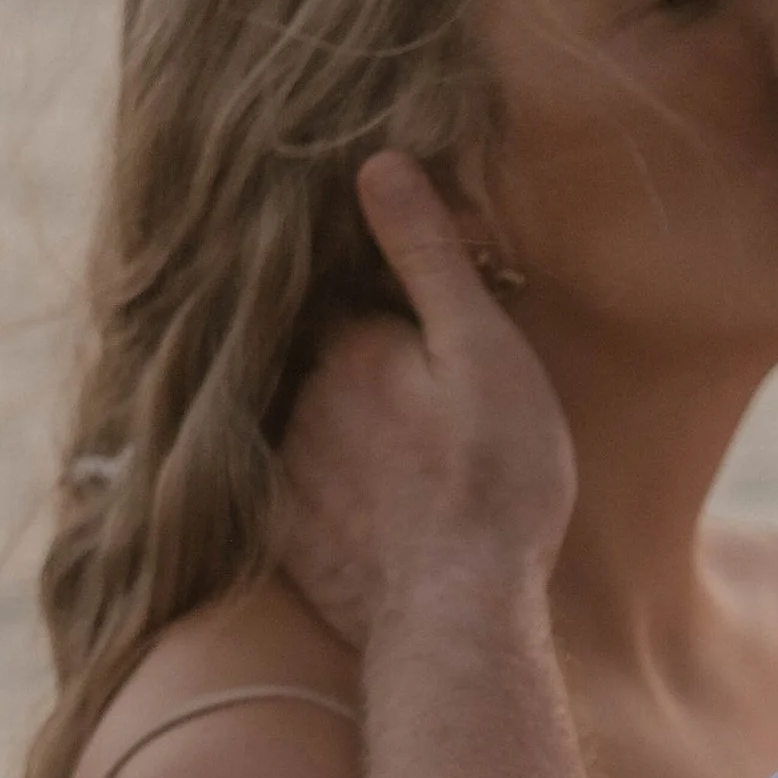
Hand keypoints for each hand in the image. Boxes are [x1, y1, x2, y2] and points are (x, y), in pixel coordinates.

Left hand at [275, 153, 576, 647]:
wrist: (459, 616)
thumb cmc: (496, 479)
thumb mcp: (484, 350)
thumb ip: (427, 255)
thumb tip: (376, 161)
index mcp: (348, 342)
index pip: (336, 289)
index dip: (368, 294)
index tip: (398, 311)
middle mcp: (297, 396)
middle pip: (311, 354)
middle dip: (342, 357)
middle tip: (396, 386)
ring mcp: (283, 468)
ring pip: (297, 419)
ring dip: (324, 420)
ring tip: (379, 446)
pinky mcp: (281, 532)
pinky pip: (284, 485)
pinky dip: (310, 483)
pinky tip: (349, 499)